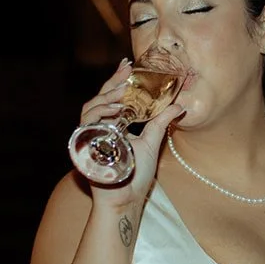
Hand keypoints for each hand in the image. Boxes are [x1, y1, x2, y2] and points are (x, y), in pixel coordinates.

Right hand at [78, 59, 185, 215]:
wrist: (126, 199)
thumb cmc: (136, 175)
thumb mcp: (151, 143)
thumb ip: (160, 122)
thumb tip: (179, 106)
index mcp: (114, 124)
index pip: (113, 97)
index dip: (118, 80)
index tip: (128, 64)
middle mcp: (100, 127)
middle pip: (100, 98)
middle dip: (112, 82)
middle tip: (126, 71)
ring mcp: (91, 136)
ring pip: (90, 107)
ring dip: (106, 97)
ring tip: (123, 91)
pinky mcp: (85, 145)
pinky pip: (86, 123)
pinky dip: (99, 113)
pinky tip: (114, 109)